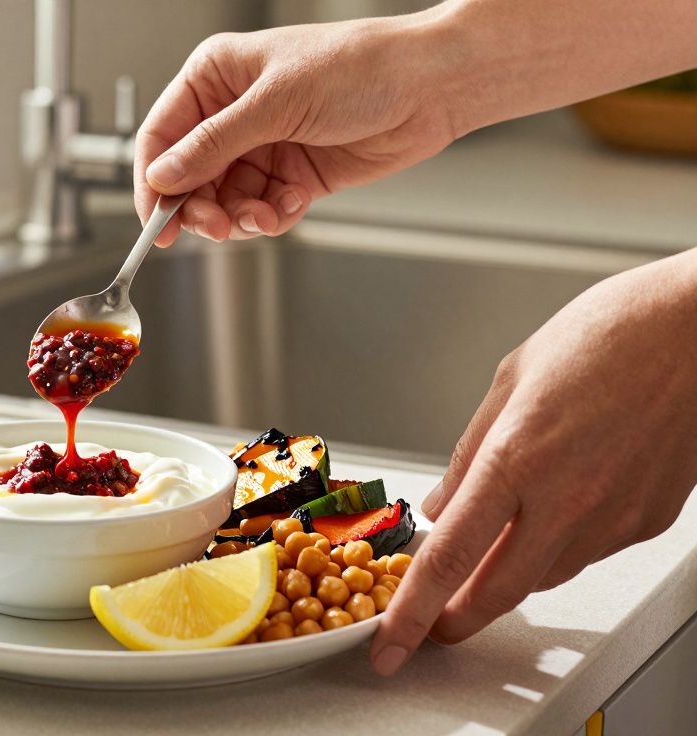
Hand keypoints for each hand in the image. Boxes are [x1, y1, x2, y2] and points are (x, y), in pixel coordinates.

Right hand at [133, 13, 458, 244]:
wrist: (430, 87)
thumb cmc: (360, 67)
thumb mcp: (276, 103)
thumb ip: (213, 144)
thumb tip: (163, 176)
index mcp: (216, 78)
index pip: (162, 137)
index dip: (154, 183)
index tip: (156, 223)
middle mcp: (233, 113)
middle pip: (189, 178)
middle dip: (201, 208)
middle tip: (217, 227)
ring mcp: (262, 146)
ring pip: (224, 201)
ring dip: (240, 217)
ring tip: (264, 215)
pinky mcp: (291, 175)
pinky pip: (261, 209)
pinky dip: (272, 216)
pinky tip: (292, 204)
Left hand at [370, 249, 696, 674]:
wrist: (696, 328)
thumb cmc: (605, 336)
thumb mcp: (509, 381)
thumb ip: (468, 454)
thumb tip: (439, 507)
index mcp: (516, 458)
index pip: (450, 558)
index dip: (412, 611)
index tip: (391, 644)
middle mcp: (566, 498)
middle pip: (496, 592)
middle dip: (455, 619)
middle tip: (430, 622)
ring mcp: (613, 517)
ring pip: (542, 578)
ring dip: (505, 578)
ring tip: (487, 552)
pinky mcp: (648, 522)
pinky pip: (586, 555)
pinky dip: (555, 548)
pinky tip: (550, 515)